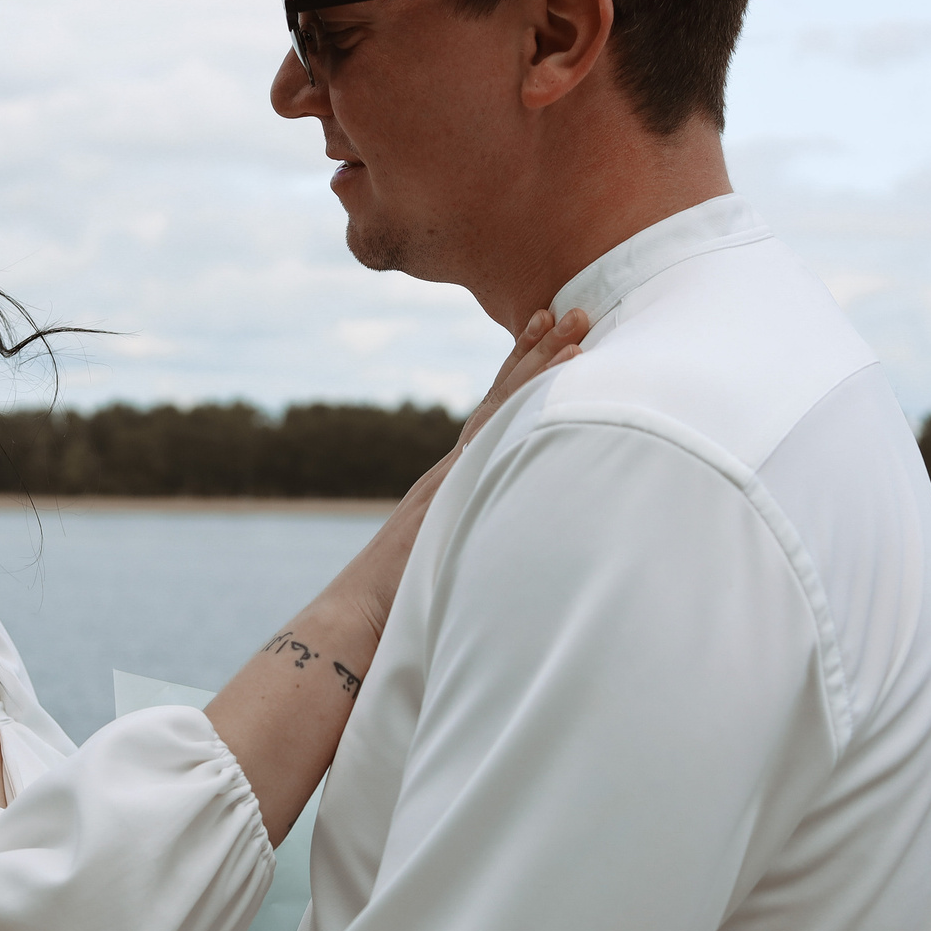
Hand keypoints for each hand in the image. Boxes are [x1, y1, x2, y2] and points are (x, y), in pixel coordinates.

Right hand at [332, 306, 588, 635]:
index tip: (545, 334)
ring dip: (539, 363)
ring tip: (572, 322)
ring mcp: (452, 478)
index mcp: (453, 485)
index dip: (520, 376)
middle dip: (538, 353)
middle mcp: (453, 471)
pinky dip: (527, 402)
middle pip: (501, 399)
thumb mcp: (448, 567)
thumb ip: (476, 547)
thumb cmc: (401, 609)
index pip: (492, 417)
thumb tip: (504, 552)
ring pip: (502, 407)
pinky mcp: (455, 492)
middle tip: (573, 311)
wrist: (356, 619)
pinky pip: (496, 436)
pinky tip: (560, 373)